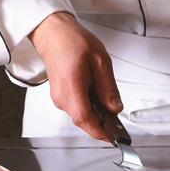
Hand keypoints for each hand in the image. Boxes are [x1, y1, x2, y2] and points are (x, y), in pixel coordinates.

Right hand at [28, 11, 120, 140]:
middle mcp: (61, 96)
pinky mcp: (60, 96)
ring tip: (104, 98)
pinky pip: (76, 108)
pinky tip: (95, 96)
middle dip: (101, 122)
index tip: (113, 136)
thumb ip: (108, 87)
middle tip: (115, 115)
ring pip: (80, 115)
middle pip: (83, 120)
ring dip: (95, 113)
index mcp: (70, 86)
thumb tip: (115, 108)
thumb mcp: (100, 61)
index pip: (84, 119)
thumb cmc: (73, 42)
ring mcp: (58, 98)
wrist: (54, 34)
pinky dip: (88, 106)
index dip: (99, 131)